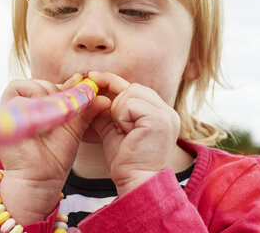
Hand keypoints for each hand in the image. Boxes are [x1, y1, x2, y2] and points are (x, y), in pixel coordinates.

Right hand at [0, 73, 110, 224]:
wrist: (42, 179)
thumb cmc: (55, 154)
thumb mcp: (74, 127)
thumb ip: (86, 108)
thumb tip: (104, 98)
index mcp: (36, 102)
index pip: (50, 83)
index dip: (67, 85)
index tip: (81, 86)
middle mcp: (21, 103)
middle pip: (41, 83)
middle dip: (59, 92)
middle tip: (71, 107)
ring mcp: (11, 108)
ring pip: (30, 87)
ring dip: (49, 100)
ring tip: (59, 117)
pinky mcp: (5, 116)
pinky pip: (21, 101)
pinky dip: (37, 109)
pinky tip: (48, 124)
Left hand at [88, 71, 180, 195]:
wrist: (136, 181)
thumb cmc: (126, 160)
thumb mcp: (114, 130)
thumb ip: (107, 111)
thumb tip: (92, 94)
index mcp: (159, 112)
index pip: (134, 89)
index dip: (112, 82)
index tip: (92, 77)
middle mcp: (166, 110)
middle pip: (132, 87)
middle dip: (114, 98)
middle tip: (111, 118)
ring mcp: (165, 114)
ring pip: (130, 93)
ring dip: (118, 111)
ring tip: (124, 131)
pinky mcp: (159, 118)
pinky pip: (131, 103)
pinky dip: (122, 116)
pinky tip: (127, 132)